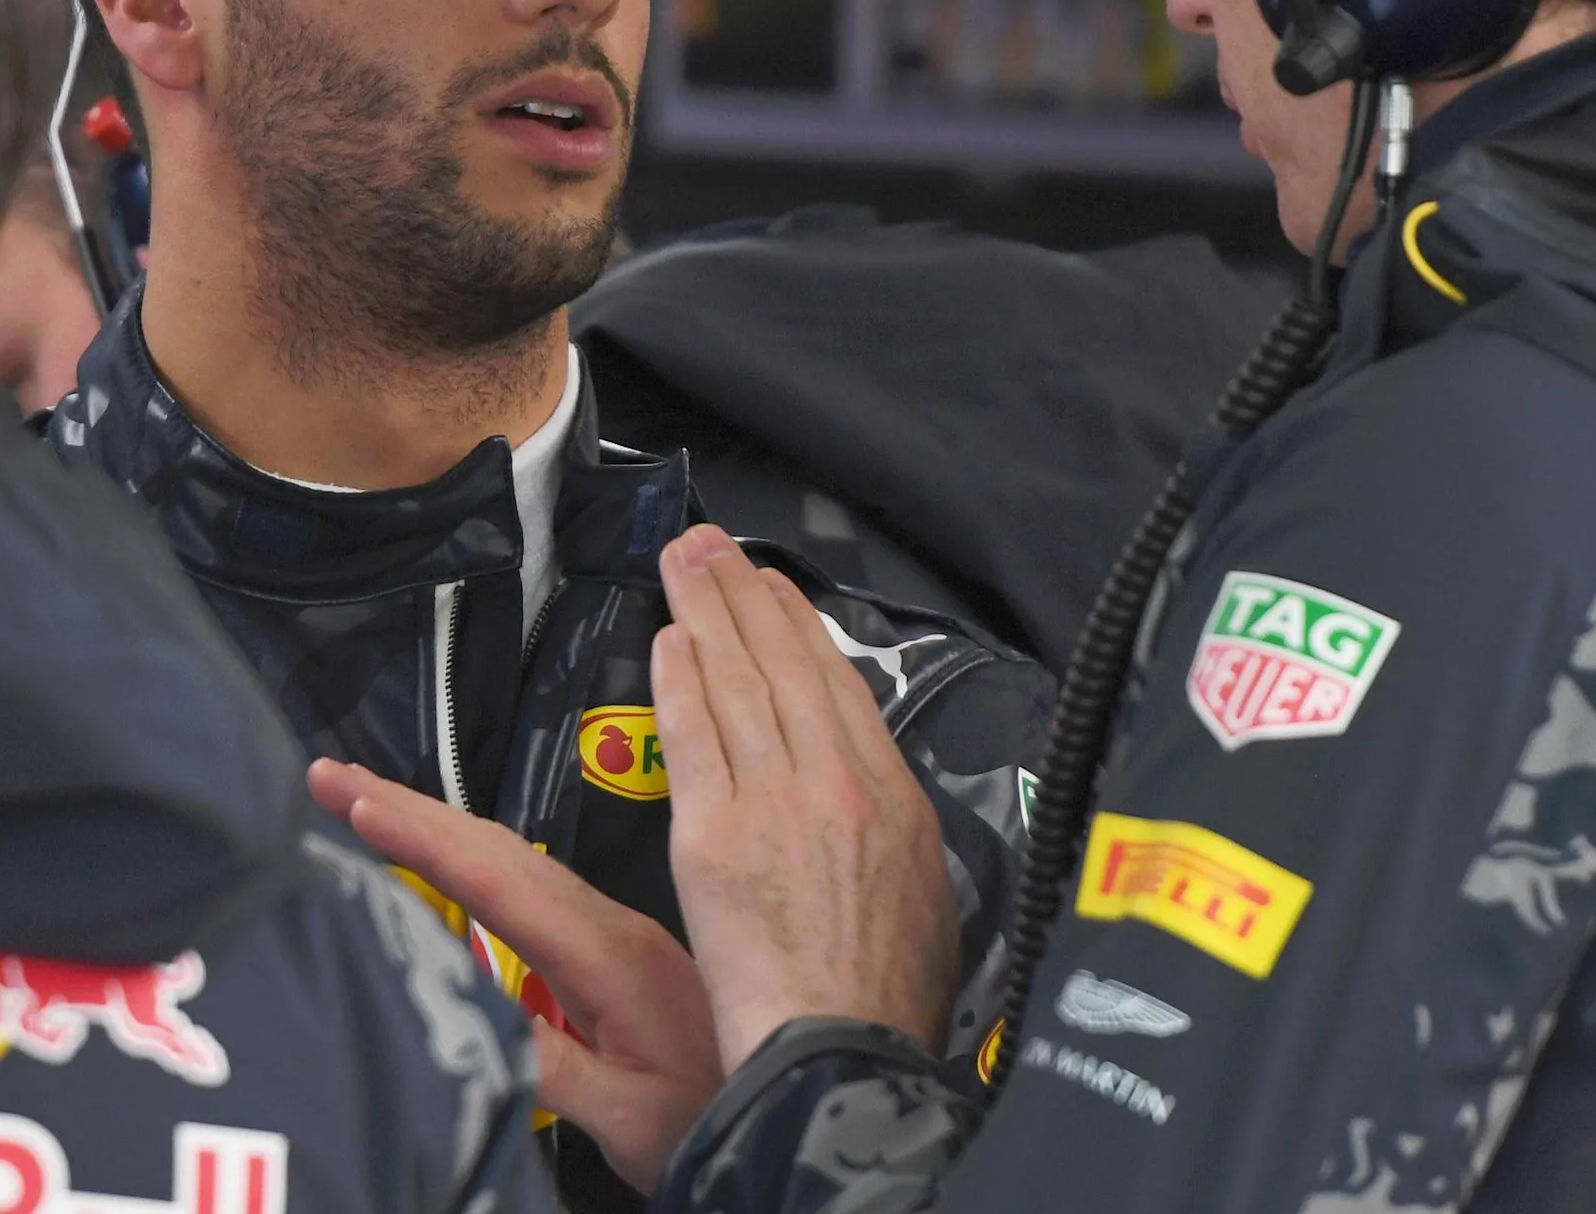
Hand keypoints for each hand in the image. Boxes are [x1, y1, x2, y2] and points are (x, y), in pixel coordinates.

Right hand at [309, 758, 723, 1190]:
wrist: (805, 1110)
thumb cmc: (720, 1118)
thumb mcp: (626, 1116)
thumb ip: (546, 1066)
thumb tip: (459, 1022)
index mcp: (607, 956)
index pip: (492, 879)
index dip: (416, 835)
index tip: (353, 795)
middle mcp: (612, 930)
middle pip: (496, 849)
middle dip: (411, 808)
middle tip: (333, 775)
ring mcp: (620, 935)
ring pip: (520, 858)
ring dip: (444, 823)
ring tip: (375, 796)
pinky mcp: (627, 953)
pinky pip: (545, 882)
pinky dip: (487, 853)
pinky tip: (464, 850)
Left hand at [654, 523, 956, 1068]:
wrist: (842, 1053)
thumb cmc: (888, 1005)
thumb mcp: (928, 903)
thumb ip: (895, 837)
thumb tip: (875, 804)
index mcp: (894, 802)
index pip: (840, 689)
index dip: (800, 629)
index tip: (774, 589)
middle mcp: (836, 786)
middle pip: (783, 667)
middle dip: (743, 594)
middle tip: (711, 542)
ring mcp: (774, 803)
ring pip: (736, 685)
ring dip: (705, 613)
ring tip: (683, 564)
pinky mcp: (714, 835)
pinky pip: (693, 736)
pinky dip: (680, 681)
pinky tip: (667, 640)